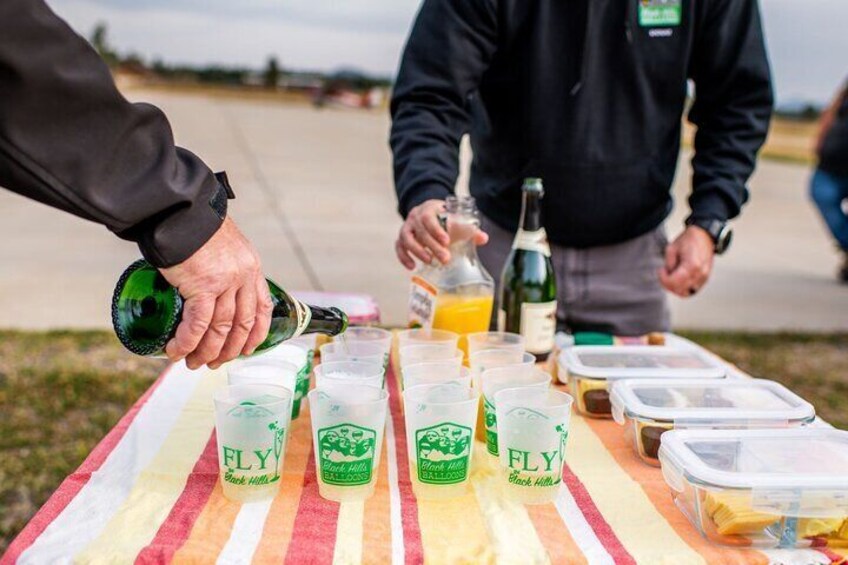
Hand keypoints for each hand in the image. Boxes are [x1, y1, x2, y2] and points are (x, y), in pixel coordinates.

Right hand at [159, 217, 273, 368]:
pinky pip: (197, 324)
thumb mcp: (223, 246)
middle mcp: (243, 277)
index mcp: (251, 268)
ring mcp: (225, 283)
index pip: (263, 308)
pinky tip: (177, 351)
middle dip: (228, 349)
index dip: (256, 334)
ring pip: (220, 329)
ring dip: (205, 351)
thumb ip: (224, 267)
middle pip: (242, 325)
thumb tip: (208, 288)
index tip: (246, 349)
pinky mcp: (202, 286)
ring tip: (192, 363)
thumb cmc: (195, 226)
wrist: (180, 210)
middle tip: (214, 363)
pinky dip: (187, 342)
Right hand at [395, 199, 488, 269]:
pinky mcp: (401, 238)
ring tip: (429, 261)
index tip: (447, 241)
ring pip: (407, 239)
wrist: (429, 215)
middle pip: (421, 231)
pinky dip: (404, 257)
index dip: (436, 230)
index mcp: (429, 209)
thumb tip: (483, 238)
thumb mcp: (456, 221)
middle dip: (432, 246)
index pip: (429, 218)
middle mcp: (415, 217)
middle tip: (445, 258)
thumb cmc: (445, 220)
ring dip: (418, 251)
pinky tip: (412, 267)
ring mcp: (407, 227)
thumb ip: (469, 230)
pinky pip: (398, 247)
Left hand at [658, 226, 714, 297]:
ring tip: (671, 277)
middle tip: (664, 274)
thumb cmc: (688, 240)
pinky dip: (684, 288)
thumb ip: (669, 265)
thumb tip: (668, 275)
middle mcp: (700, 274)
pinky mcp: (705, 278)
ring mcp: (704, 277)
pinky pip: (693, 289)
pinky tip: (679, 279)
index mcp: (692, 265)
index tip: (661, 270)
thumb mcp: (672, 249)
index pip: (674, 282)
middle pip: (680, 290)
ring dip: (676, 288)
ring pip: (687, 293)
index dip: (663, 279)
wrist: (704, 235)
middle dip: (668, 284)